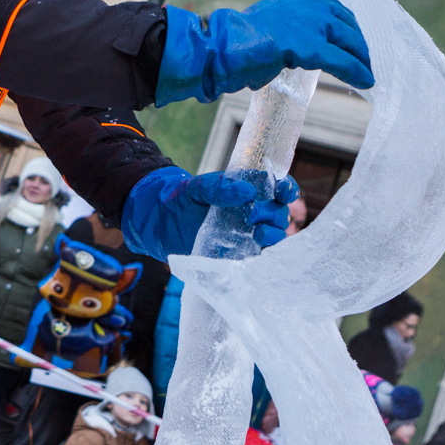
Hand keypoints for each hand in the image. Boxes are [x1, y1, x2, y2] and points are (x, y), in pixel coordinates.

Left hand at [120, 166, 299, 260]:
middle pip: (279, 215)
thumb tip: (248, 192)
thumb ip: (220, 186)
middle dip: (274, 215)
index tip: (283, 192)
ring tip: (258, 234)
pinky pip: (258, 258)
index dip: (287, 190)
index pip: (278, 189)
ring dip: (274, 235)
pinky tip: (257, 254)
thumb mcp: (197, 186)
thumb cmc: (180, 199)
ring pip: (275, 237)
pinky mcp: (236, 255)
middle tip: (252, 216)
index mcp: (248, 192)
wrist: (158, 223)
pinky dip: (263, 257)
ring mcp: (246, 235)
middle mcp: (253, 214)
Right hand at [155, 0, 373, 105]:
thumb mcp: (277, 23)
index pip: (341, 12)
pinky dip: (356, 71)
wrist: (223, 46)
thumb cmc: (243, 40)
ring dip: (363, 60)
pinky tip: (366, 81)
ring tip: (368, 74)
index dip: (353, 31)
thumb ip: (297, 28)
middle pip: (350, 26)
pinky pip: (342, 60)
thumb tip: (312, 47)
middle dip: (361, 46)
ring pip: (350, 42)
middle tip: (368, 63)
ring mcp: (312, 23)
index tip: (360, 46)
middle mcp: (312, 4)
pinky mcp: (310, 45)